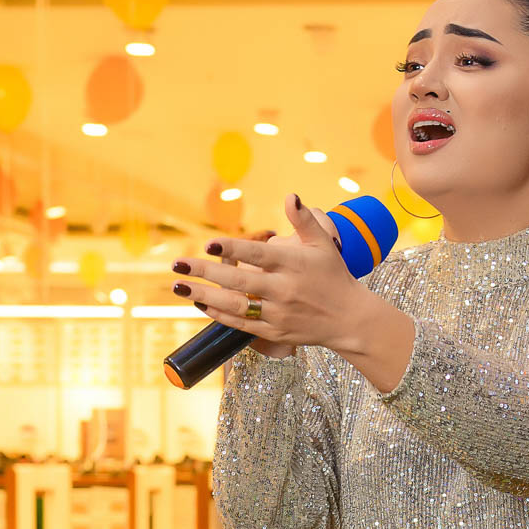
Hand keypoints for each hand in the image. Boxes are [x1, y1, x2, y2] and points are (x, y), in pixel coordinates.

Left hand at [174, 196, 360, 350]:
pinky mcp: (275, 332)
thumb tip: (289, 196)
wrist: (350, 319)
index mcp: (293, 265)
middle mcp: (284, 290)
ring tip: (178, 285)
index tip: (208, 244)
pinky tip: (201, 302)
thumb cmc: (334, 276)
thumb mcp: (324, 243)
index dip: (232, 249)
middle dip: (205, 273)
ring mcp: (278, 313)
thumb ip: (304, 219)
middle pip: (239, 281)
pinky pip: (242, 324)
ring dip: (204, 295)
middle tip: (178, 264)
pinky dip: (219, 314)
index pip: (257, 255)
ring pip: (236, 305)